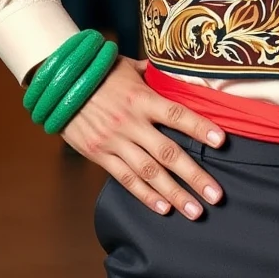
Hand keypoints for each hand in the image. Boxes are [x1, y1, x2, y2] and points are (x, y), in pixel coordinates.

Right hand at [58, 57, 227, 218]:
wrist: (56, 84)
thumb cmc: (97, 71)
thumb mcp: (127, 66)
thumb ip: (152, 74)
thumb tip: (177, 71)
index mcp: (142, 98)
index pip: (177, 114)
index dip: (200, 128)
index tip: (221, 141)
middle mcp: (130, 122)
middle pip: (168, 152)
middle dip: (194, 176)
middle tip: (216, 196)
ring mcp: (114, 141)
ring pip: (149, 172)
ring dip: (174, 194)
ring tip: (195, 211)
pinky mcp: (99, 154)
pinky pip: (125, 178)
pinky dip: (145, 195)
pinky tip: (164, 208)